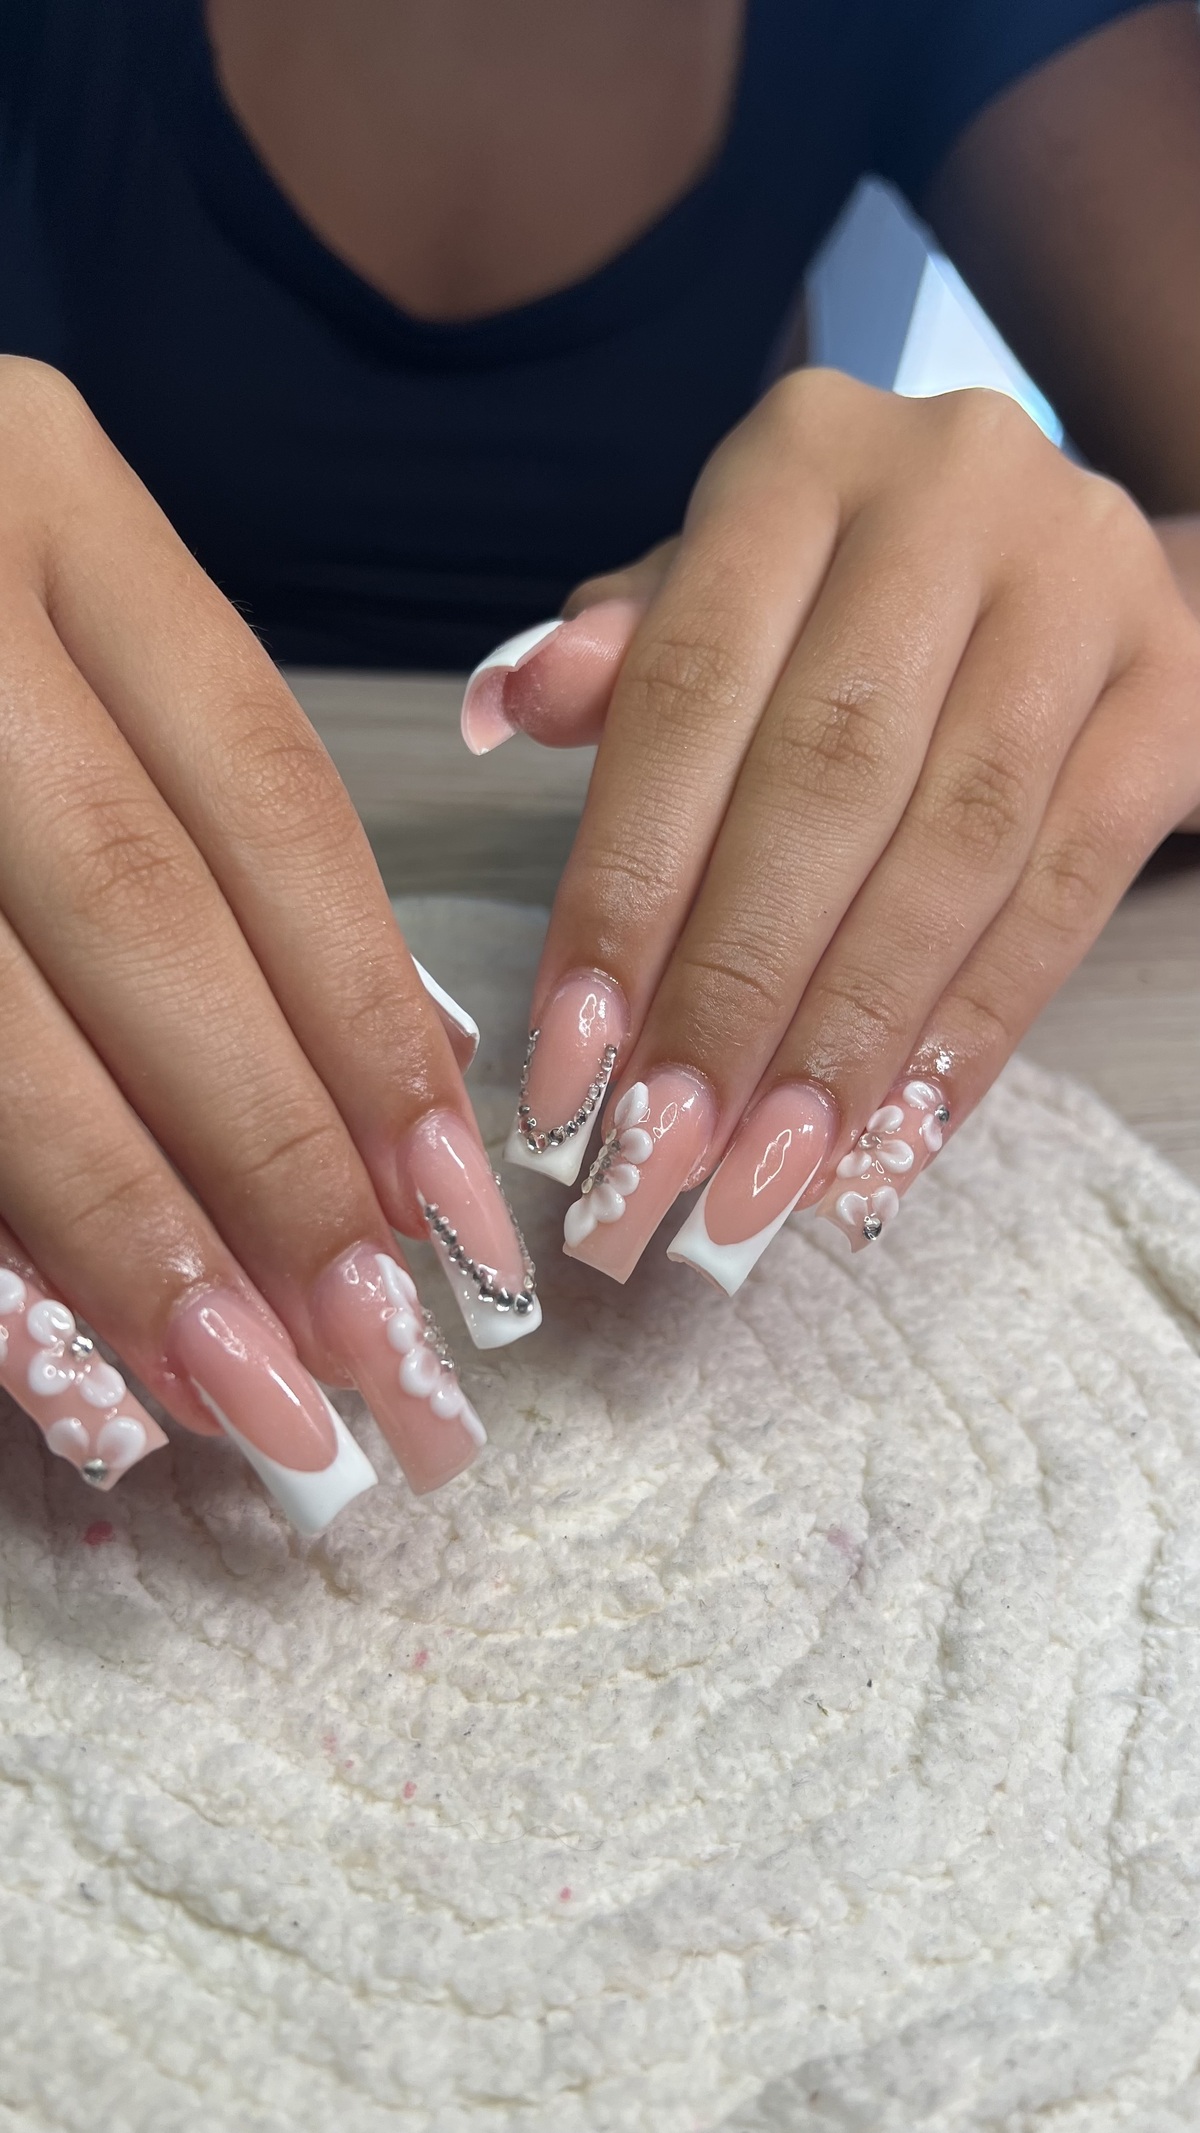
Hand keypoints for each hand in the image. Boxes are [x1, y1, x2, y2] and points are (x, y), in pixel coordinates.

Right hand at [0, 360, 539, 1530]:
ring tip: (239, 1390)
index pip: (262, 793)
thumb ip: (201, 801)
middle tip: (370, 1349)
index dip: (365, 1010)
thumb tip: (406, 1065)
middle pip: (142, 914)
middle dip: (266, 1151)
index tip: (451, 1199)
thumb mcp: (65, 614)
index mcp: (48, 501)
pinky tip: (53, 1354)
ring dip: (120, 1223)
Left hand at [463, 368, 1199, 1288]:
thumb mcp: (722, 599)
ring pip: (954, 847)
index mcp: (802, 456)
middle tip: (660, 1153)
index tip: (567, 1060)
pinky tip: (891, 1136)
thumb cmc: (845, 603)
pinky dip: (974, 1025)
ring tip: (764, 1177)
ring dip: (850, 1035)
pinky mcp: (1176, 692)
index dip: (626, 886)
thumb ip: (626, 660)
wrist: (1058, 569)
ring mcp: (1087, 586)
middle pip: (825, 779)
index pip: (689, 690)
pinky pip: (1068, 888)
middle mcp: (955, 490)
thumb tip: (506, 706)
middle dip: (734, 988)